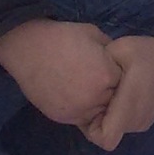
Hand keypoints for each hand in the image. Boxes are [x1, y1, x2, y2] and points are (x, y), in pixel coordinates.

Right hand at [0, 18, 121, 127]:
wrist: (29, 48)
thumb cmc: (63, 37)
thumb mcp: (94, 35)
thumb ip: (111, 52)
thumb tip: (120, 61)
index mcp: (105, 76)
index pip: (125, 82)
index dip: (116, 73)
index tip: (108, 66)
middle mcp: (94, 98)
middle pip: (113, 100)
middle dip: (109, 89)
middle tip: (95, 76)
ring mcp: (77, 111)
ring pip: (98, 113)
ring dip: (96, 103)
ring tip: (84, 86)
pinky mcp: (62, 118)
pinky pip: (81, 118)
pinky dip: (81, 109)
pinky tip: (74, 93)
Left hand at [85, 26, 153, 150]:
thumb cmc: (147, 53)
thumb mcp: (118, 50)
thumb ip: (99, 65)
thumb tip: (84, 75)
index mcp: (128, 109)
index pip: (105, 139)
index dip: (91, 129)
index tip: (89, 108)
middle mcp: (136, 122)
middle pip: (109, 134)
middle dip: (98, 119)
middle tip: (94, 95)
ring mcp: (145, 122)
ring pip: (119, 128)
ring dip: (110, 115)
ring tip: (108, 91)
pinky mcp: (149, 118)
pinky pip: (128, 123)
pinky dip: (121, 113)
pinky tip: (122, 93)